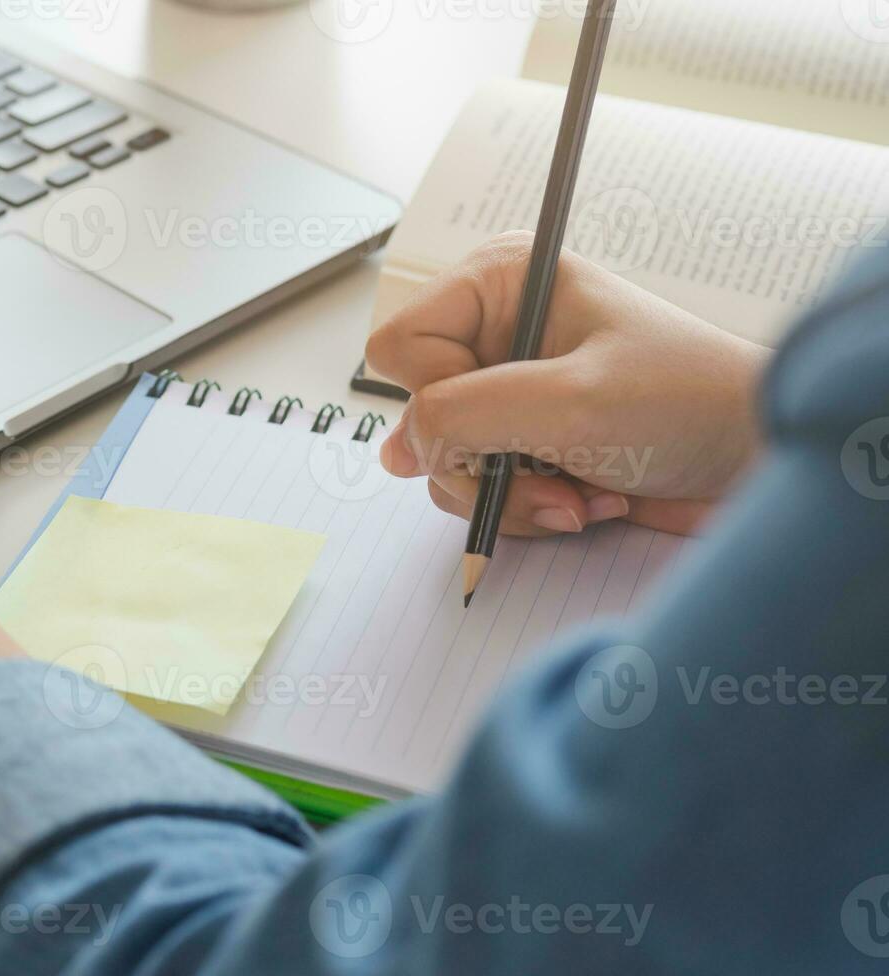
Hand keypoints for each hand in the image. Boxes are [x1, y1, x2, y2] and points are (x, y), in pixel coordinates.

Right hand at [365, 231, 770, 536]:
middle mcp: (496, 332)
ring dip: (507, 493)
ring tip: (577, 492)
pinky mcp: (524, 442)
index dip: (437, 396)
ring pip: (442, 461)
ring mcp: (508, 392)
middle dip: (479, 459)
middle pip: (417, 411)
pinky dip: (524, 508)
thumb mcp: (567, 403)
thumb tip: (400, 449)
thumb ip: (462, 416)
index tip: (501, 417)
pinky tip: (584, 499)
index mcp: (500, 282)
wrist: (760, 458)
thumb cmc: (688, 403)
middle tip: (546, 470)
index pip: (402, 344)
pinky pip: (477, 489)